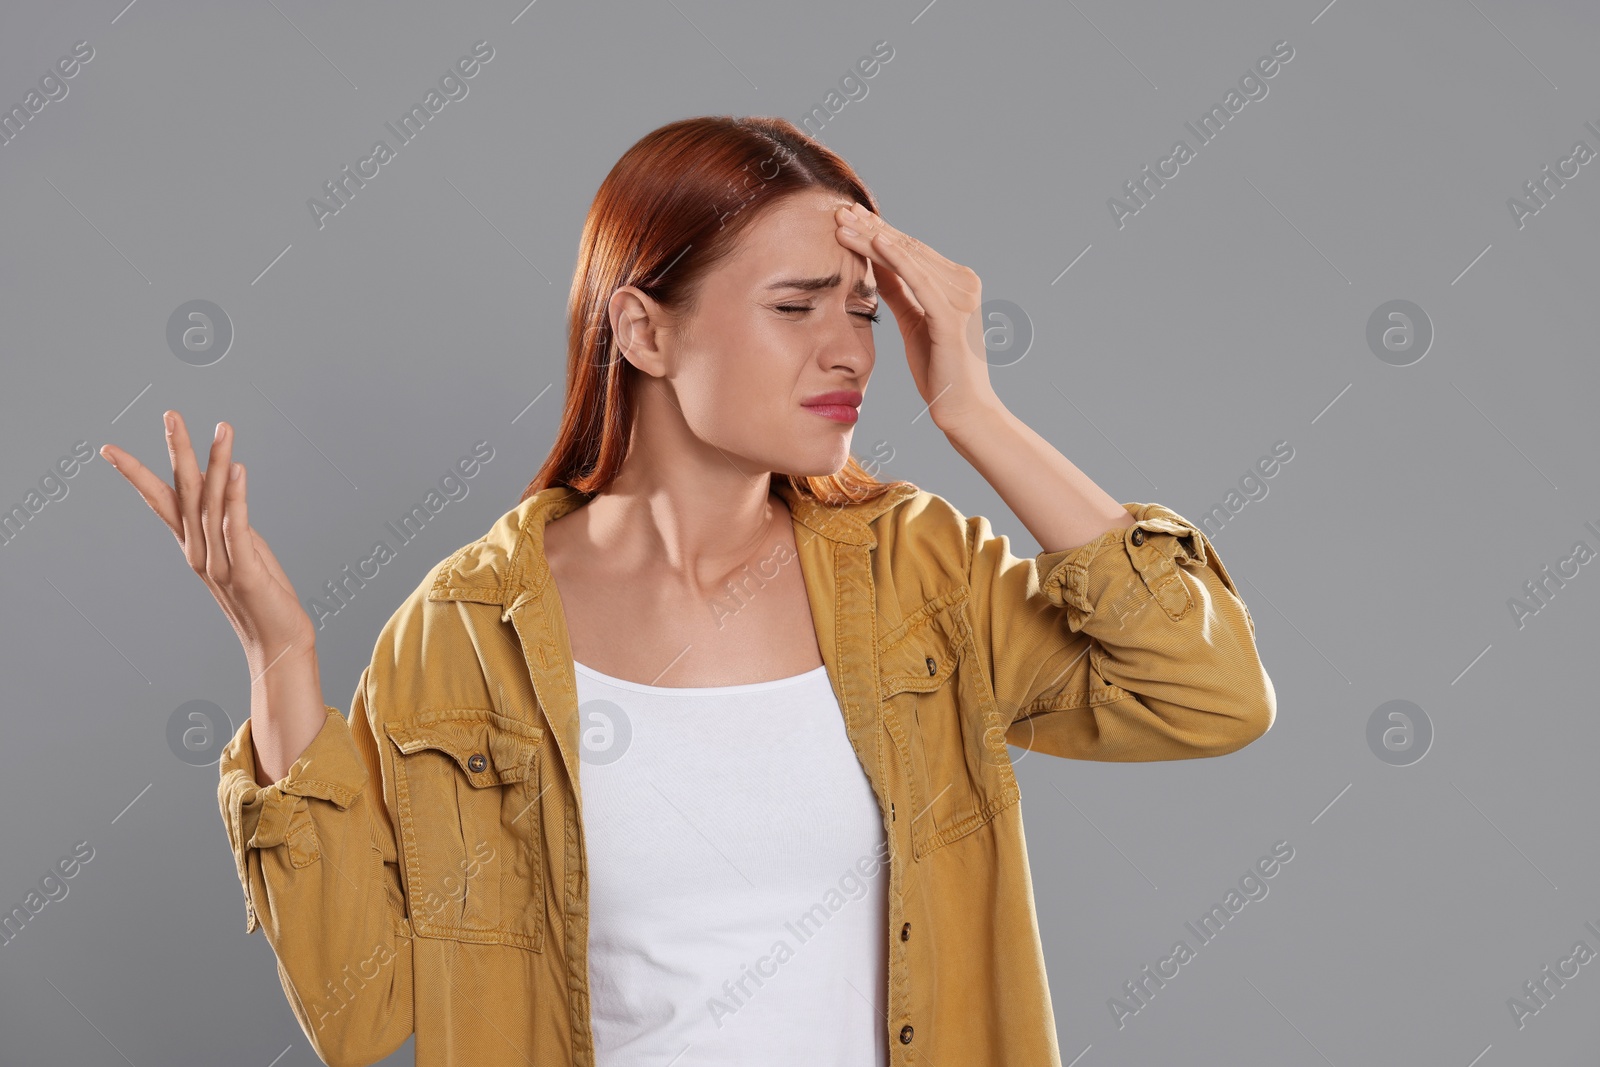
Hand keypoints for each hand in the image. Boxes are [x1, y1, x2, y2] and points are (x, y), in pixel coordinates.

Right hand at [100, 412, 315, 672]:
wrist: (278, 644)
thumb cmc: (262, 596)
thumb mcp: (241, 550)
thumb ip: (227, 519)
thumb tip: (221, 481)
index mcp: (194, 546)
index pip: (160, 502)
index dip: (136, 475)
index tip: (109, 449)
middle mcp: (199, 553)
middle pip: (183, 494)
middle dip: (177, 452)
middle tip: (171, 415)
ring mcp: (219, 563)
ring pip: (212, 505)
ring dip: (217, 464)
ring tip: (222, 429)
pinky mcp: (245, 572)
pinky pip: (237, 528)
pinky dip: (236, 498)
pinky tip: (239, 470)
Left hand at [833, 202, 1002, 433]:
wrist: (962, 409)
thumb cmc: (939, 370)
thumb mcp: (913, 322)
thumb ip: (900, 292)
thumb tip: (876, 265)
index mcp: (956, 283)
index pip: (910, 250)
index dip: (878, 231)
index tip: (848, 217)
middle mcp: (963, 282)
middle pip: (908, 248)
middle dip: (872, 227)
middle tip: (839, 209)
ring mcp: (960, 296)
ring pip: (908, 258)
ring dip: (873, 237)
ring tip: (844, 223)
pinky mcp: (951, 315)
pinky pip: (918, 279)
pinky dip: (896, 258)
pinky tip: (874, 241)